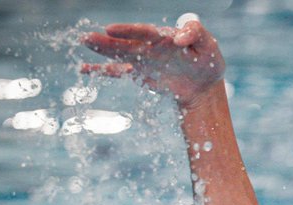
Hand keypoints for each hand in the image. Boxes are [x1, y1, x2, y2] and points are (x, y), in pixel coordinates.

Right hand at [82, 20, 224, 107]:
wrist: (204, 85)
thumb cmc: (207, 61)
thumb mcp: (209, 45)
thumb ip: (196, 34)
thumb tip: (179, 38)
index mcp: (163, 36)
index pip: (144, 32)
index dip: (128, 31)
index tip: (111, 30)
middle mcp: (149, 46)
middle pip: (125, 43)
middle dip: (107, 41)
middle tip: (87, 37)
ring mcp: (142, 60)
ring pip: (119, 55)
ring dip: (101, 50)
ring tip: (83, 41)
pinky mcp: (139, 74)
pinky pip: (118, 72)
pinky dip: (101, 71)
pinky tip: (83, 68)